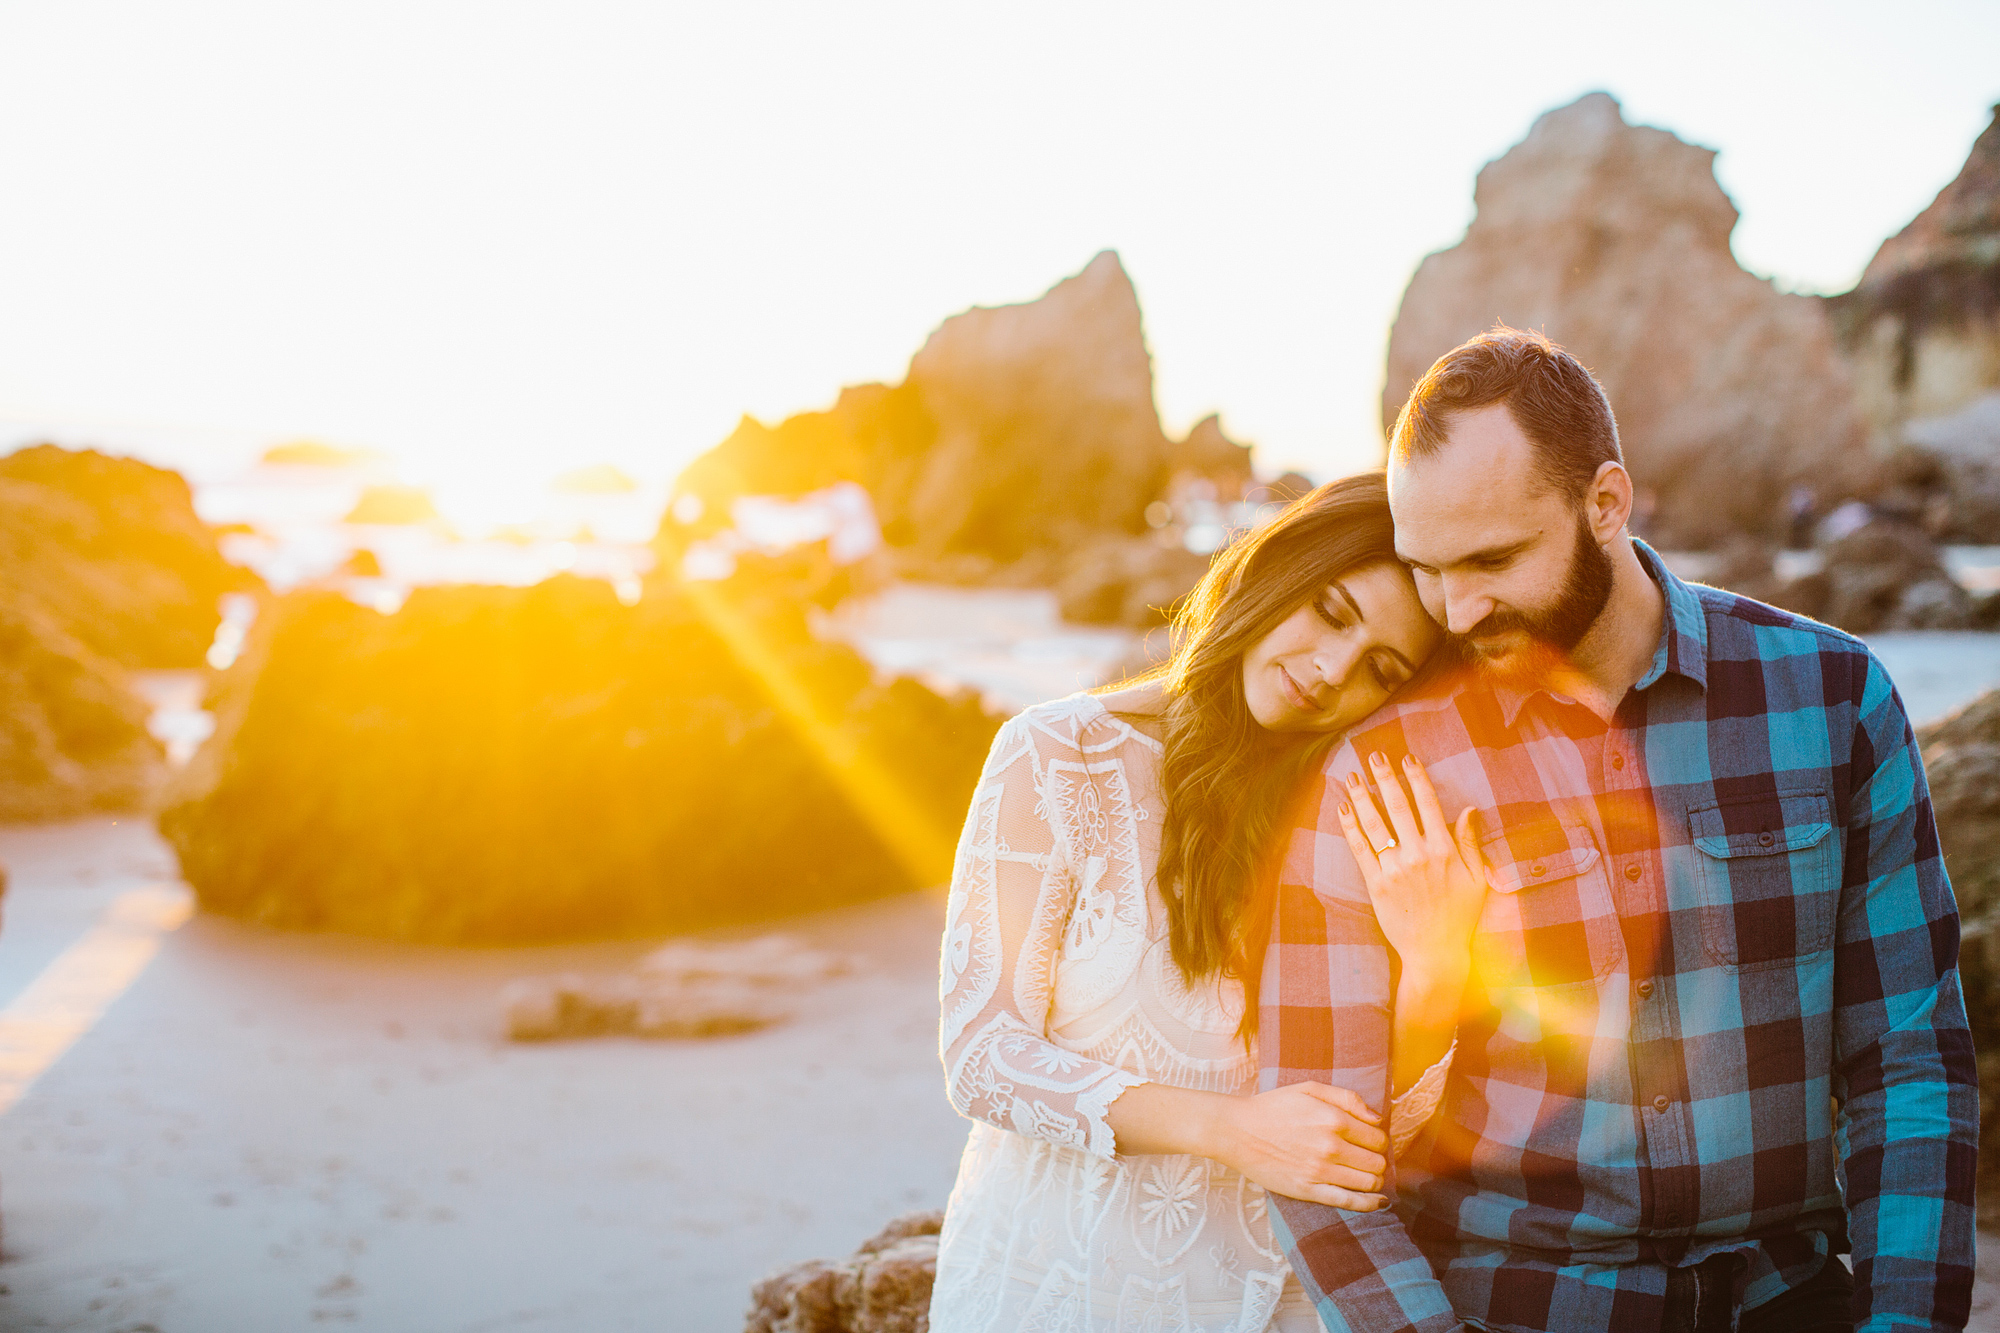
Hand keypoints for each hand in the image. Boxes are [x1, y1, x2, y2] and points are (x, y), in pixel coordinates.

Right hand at [1211, 1082, 1388, 1209]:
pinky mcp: (1309, 1190)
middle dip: (1377, 1160)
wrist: (1237, 1131)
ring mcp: (1320, 1171)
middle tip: (1366, 1157)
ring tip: (1366, 1174)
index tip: (1369, 1141)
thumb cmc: (1273, 1107)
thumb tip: (1377, 1119)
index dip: (1378, 1140)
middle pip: (1377, 1162)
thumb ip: (1347, 1099)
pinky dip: (1370, 1204)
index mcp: (1334, 1119)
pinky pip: (1349, 1202)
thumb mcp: (1309, 1090)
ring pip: (1369, 1182)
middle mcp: (1331, 1146)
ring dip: (1374, 1179)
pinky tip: (1378, 1202)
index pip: (1378, 1138)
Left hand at [1337, 752, 1487, 979]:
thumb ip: (1472, 842)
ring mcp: (1394, 870)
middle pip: (1398, 807)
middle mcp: (1418, 855)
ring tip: (1352, 776)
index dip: (1416, 777)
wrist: (1436, 952)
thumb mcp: (1477, 878)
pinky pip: (1359, 849)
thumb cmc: (1460, 915)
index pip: (1428, 804)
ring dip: (1362, 797)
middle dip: (1385, 778)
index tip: (1407, 758)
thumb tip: (1470, 809)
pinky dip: (1350, 827)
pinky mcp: (1376, 884)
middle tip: (1374, 755)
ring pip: (1374, 824)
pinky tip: (1343, 809)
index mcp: (1444, 850)